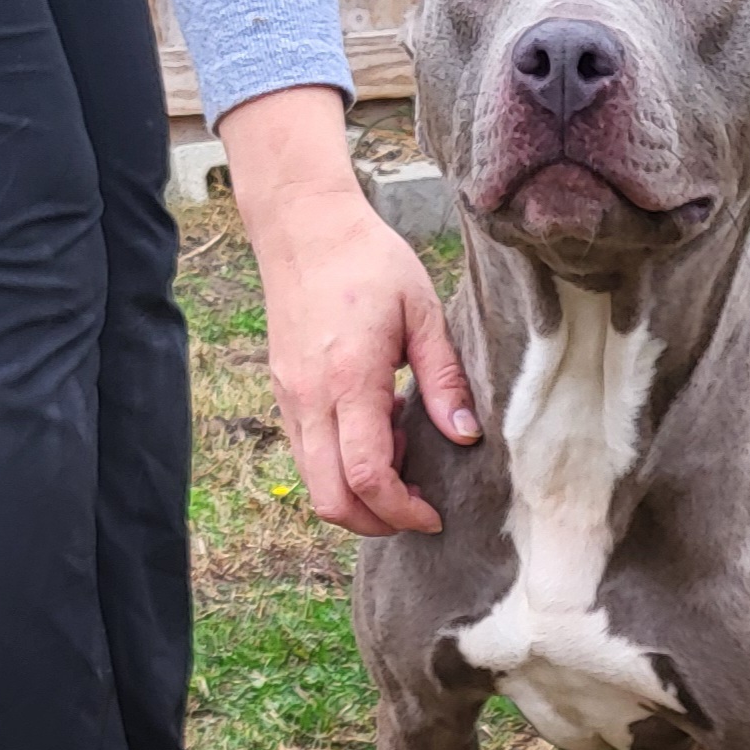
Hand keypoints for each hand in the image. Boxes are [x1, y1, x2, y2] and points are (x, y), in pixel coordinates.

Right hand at [220, 87, 478, 534]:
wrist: (304, 228)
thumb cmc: (369, 262)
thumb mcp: (423, 312)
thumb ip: (444, 379)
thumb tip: (466, 436)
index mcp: (349, 379)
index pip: (367, 476)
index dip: (401, 510)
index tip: (434, 515)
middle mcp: (309, 398)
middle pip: (330, 499)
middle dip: (375, 521)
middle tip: (417, 508)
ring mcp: (289, 399)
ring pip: (314, 484)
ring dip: (358, 494)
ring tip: (400, 455)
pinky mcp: (283, 394)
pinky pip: (308, 455)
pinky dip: (341, 467)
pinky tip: (377, 431)